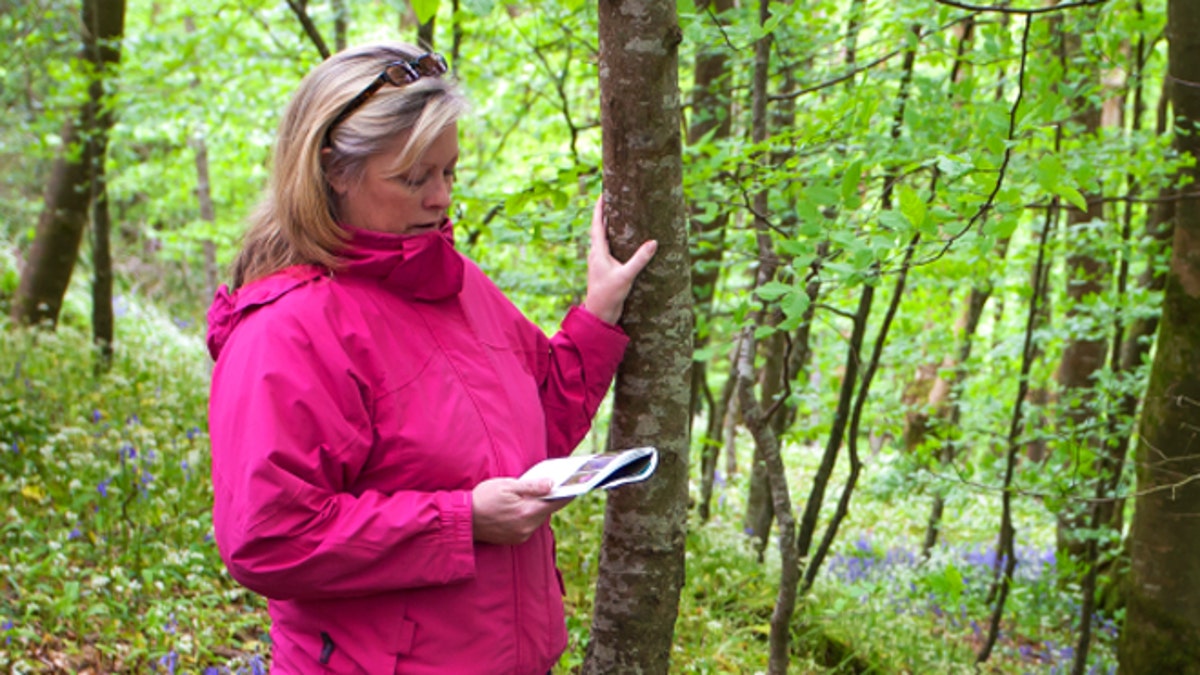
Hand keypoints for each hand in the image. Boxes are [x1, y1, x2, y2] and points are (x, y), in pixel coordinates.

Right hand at [471, 477, 569, 544]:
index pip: (556, 503)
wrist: (463, 520)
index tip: (578, 486)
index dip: (568, 494)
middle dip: (552, 499)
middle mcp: (527, 527)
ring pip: (538, 519)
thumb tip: (551, 484)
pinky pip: (529, 525)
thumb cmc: (483, 498)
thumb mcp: (507, 485)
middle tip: (557, 485)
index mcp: (527, 512)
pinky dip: (529, 515)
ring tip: (538, 494)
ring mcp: (521, 535)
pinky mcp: (514, 539)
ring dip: (539, 507)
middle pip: (547, 511)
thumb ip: (532, 486)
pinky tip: (524, 506)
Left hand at [583, 196, 657, 324]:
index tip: (602, 194)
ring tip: (618, 214)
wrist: (600, 314)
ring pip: (602, 238)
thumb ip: (640, 259)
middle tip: (612, 199)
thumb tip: (654, 242)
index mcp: (597, 252)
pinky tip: (622, 240)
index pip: (597, 224)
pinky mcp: (604, 269)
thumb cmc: (609, 295)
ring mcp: (599, 262)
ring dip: (608, 226)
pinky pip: (607, 248)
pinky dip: (613, 238)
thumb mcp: (626, 276)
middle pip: (598, 228)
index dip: (599, 208)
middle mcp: (596, 254)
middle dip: (605, 213)